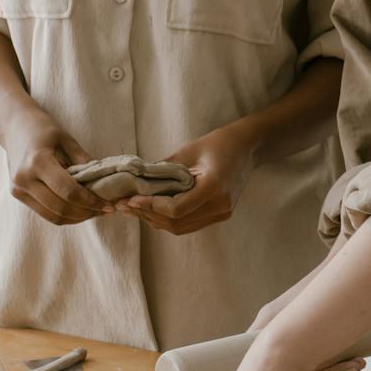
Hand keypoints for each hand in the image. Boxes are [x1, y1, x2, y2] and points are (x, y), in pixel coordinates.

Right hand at [0, 109, 106, 225]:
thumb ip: (84, 162)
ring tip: (95, 212)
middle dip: (87, 213)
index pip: (69, 191)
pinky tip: (80, 210)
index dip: (91, 201)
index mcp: (38, 161)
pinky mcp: (17, 194)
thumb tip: (105, 183)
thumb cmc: (43, 128)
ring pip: (54, 216)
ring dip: (77, 218)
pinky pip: (45, 213)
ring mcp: (18, 189)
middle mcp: (25, 178)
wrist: (13, 125)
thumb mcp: (67, 139)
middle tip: (106, 210)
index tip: (109, 205)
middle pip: (61, 208)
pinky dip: (65, 215)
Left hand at [118, 126, 257, 236]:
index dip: (150, 207)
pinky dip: (169, 219)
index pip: (176, 209)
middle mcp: (220, 205)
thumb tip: (134, 180)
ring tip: (133, 209)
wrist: (247, 147)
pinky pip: (189, 223)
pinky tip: (153, 210)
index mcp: (214, 187)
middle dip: (147, 215)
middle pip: (176, 223)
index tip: (131, 200)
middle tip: (124, 205)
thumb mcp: (188, 150)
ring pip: (181, 227)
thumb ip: (162, 169)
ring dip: (155, 220)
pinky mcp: (220, 214)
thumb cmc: (217, 143)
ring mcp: (222, 213)